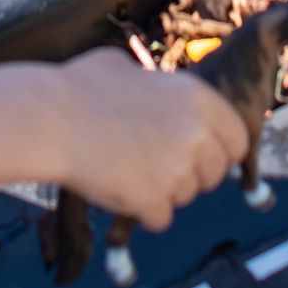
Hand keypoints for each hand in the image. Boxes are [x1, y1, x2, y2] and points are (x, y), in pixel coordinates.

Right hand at [52, 47, 246, 227]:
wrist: (50, 119)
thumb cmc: (79, 88)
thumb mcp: (126, 68)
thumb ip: (154, 84)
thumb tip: (152, 88)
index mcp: (196, 98)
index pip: (237, 139)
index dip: (220, 153)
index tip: (201, 158)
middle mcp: (196, 133)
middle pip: (214, 175)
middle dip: (191, 176)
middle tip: (156, 167)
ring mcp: (178, 169)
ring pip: (185, 197)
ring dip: (163, 192)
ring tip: (127, 170)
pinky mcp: (155, 200)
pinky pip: (160, 219)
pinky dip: (141, 211)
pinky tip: (118, 189)